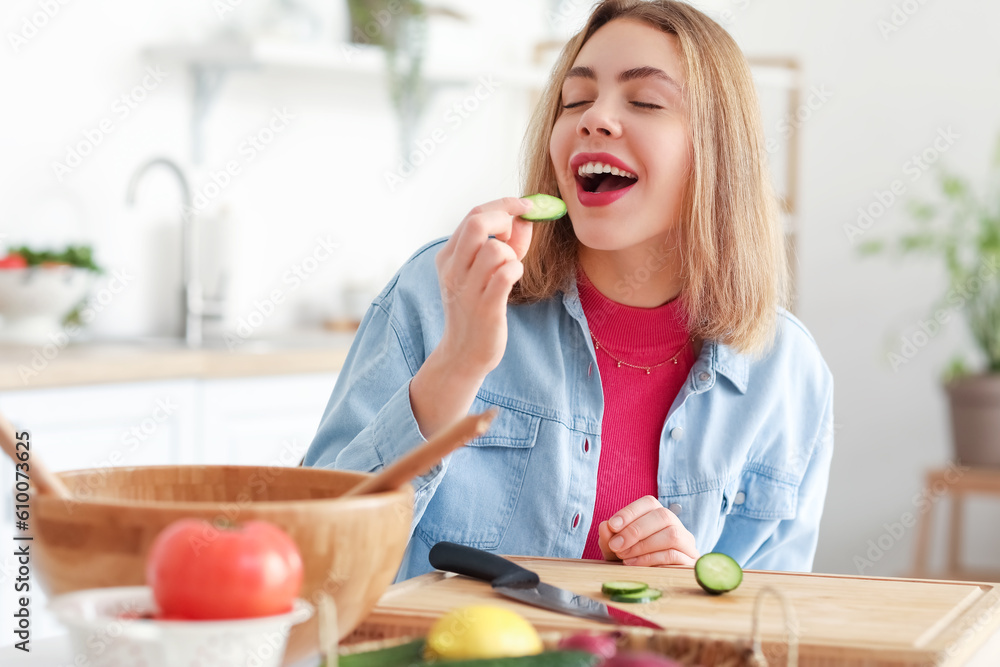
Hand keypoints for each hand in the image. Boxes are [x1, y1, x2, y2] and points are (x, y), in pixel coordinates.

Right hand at [433, 197, 534, 378]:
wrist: (463, 353)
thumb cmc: (477, 309)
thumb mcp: (481, 272)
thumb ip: (504, 243)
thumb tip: (525, 219)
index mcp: (448, 256)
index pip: (474, 214)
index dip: (504, 205)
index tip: (526, 206)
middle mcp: (453, 269)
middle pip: (477, 222)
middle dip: (505, 219)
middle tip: (514, 236)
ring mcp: (467, 288)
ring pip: (496, 249)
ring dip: (512, 254)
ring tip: (509, 269)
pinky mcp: (485, 307)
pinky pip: (506, 274)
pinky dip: (516, 270)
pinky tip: (513, 279)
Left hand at [598, 496, 698, 566]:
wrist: (648, 583)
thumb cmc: (631, 561)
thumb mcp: (615, 549)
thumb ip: (608, 538)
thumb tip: (605, 526)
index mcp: (658, 515)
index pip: (650, 503)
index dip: (630, 512)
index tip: (612, 526)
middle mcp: (676, 525)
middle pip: (663, 515)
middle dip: (635, 530)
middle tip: (615, 545)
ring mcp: (686, 543)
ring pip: (672, 534)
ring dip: (643, 545)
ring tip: (623, 556)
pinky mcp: (689, 562)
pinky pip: (674, 555)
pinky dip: (650, 558)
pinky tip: (633, 564)